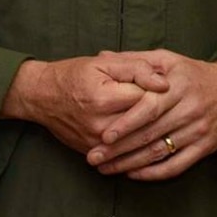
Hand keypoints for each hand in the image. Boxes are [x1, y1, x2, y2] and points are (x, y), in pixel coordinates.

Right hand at [1, 54, 169, 154]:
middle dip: (164, 116)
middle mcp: (101, 125)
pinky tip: (153, 141)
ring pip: (137, 143)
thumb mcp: (103, 62)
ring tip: (170, 124)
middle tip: (177, 108)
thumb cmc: (73, 75)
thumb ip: (136, 68)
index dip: (162, 94)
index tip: (173, 88)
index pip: (148, 99)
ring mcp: (96, 142)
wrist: (40, 97)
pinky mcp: (92, 152)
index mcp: (105, 98)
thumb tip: (165, 83)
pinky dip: (140, 148)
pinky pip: (123, 154)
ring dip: (156, 134)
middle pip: (145, 125)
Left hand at [84, 52, 216, 180]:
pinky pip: (177, 165)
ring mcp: (199, 130)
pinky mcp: (205, 147)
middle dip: (120, 149)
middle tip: (94, 158)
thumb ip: (135, 60)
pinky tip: (134, 174)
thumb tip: (101, 56)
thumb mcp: (167, 59)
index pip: (149, 108)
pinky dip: (154, 172)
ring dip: (131, 163)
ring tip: (107, 169)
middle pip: (150, 134)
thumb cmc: (192, 73)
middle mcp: (190, 109)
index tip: (104, 136)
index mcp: (178, 86)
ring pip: (160, 152)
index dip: (126, 124)